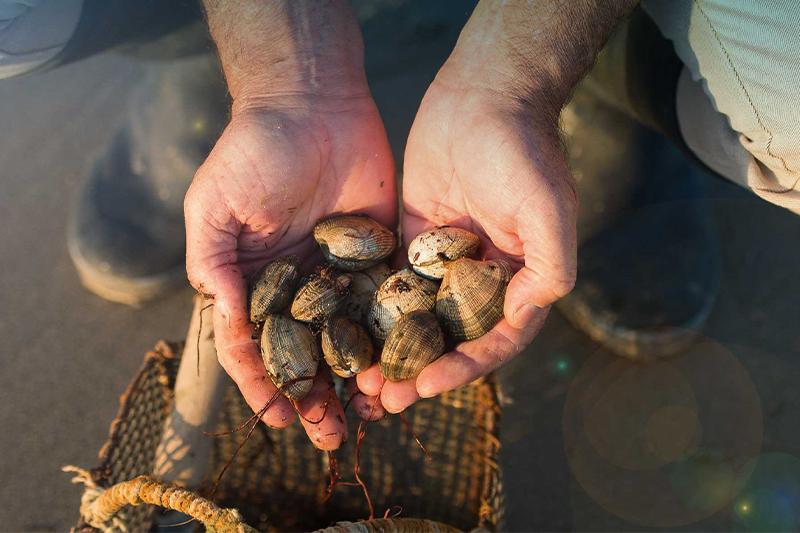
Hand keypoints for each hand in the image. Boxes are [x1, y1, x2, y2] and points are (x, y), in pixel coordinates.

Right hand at [185, 94, 395, 448]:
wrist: (312, 102)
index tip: (277, 417)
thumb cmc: (253, 150)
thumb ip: (215, 266)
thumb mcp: (215, 207)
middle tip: (328, 436)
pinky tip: (400, 368)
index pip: (254, 345)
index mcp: (253, 281)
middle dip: (315, 397)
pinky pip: (385, 304)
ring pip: (349, 340)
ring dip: (355, 380)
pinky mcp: (378, 255)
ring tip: (368, 414)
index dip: (263, 383)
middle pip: (306, 354)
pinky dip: (391, 339)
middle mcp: (297, 286)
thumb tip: (226, 323)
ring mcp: (339, 274)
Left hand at [357, 74, 576, 412]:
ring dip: (391, 352)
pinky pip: (392, 285)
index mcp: (520, 281)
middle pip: (450, 340)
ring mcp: (445, 262)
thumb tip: (524, 317)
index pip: (493, 340)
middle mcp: (482, 279)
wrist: (484, 96)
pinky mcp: (413, 241)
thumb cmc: (522, 152)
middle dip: (418, 372)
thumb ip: (549, 268)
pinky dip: (372, 313)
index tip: (424, 386)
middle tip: (382, 400)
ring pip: (416, 320)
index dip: (462, 368)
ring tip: (359, 382)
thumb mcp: (548, 210)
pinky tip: (347, 336)